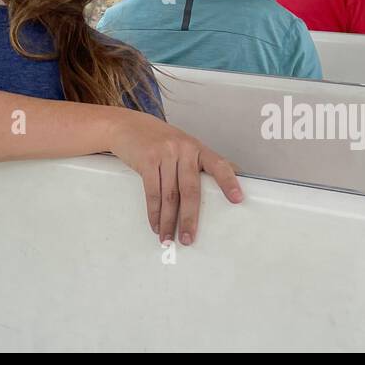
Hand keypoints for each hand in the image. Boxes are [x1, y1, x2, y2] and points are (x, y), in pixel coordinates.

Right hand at [107, 111, 241, 245]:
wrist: (127, 125)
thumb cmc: (158, 139)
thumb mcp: (181, 145)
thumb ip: (197, 162)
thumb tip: (222, 184)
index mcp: (197, 147)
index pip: (218, 165)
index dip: (228, 182)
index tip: (237, 199)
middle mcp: (183, 148)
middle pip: (190, 189)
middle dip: (189, 218)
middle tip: (189, 238)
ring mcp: (164, 153)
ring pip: (169, 196)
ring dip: (168, 221)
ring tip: (168, 238)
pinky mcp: (147, 160)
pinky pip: (152, 192)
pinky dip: (154, 212)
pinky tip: (155, 224)